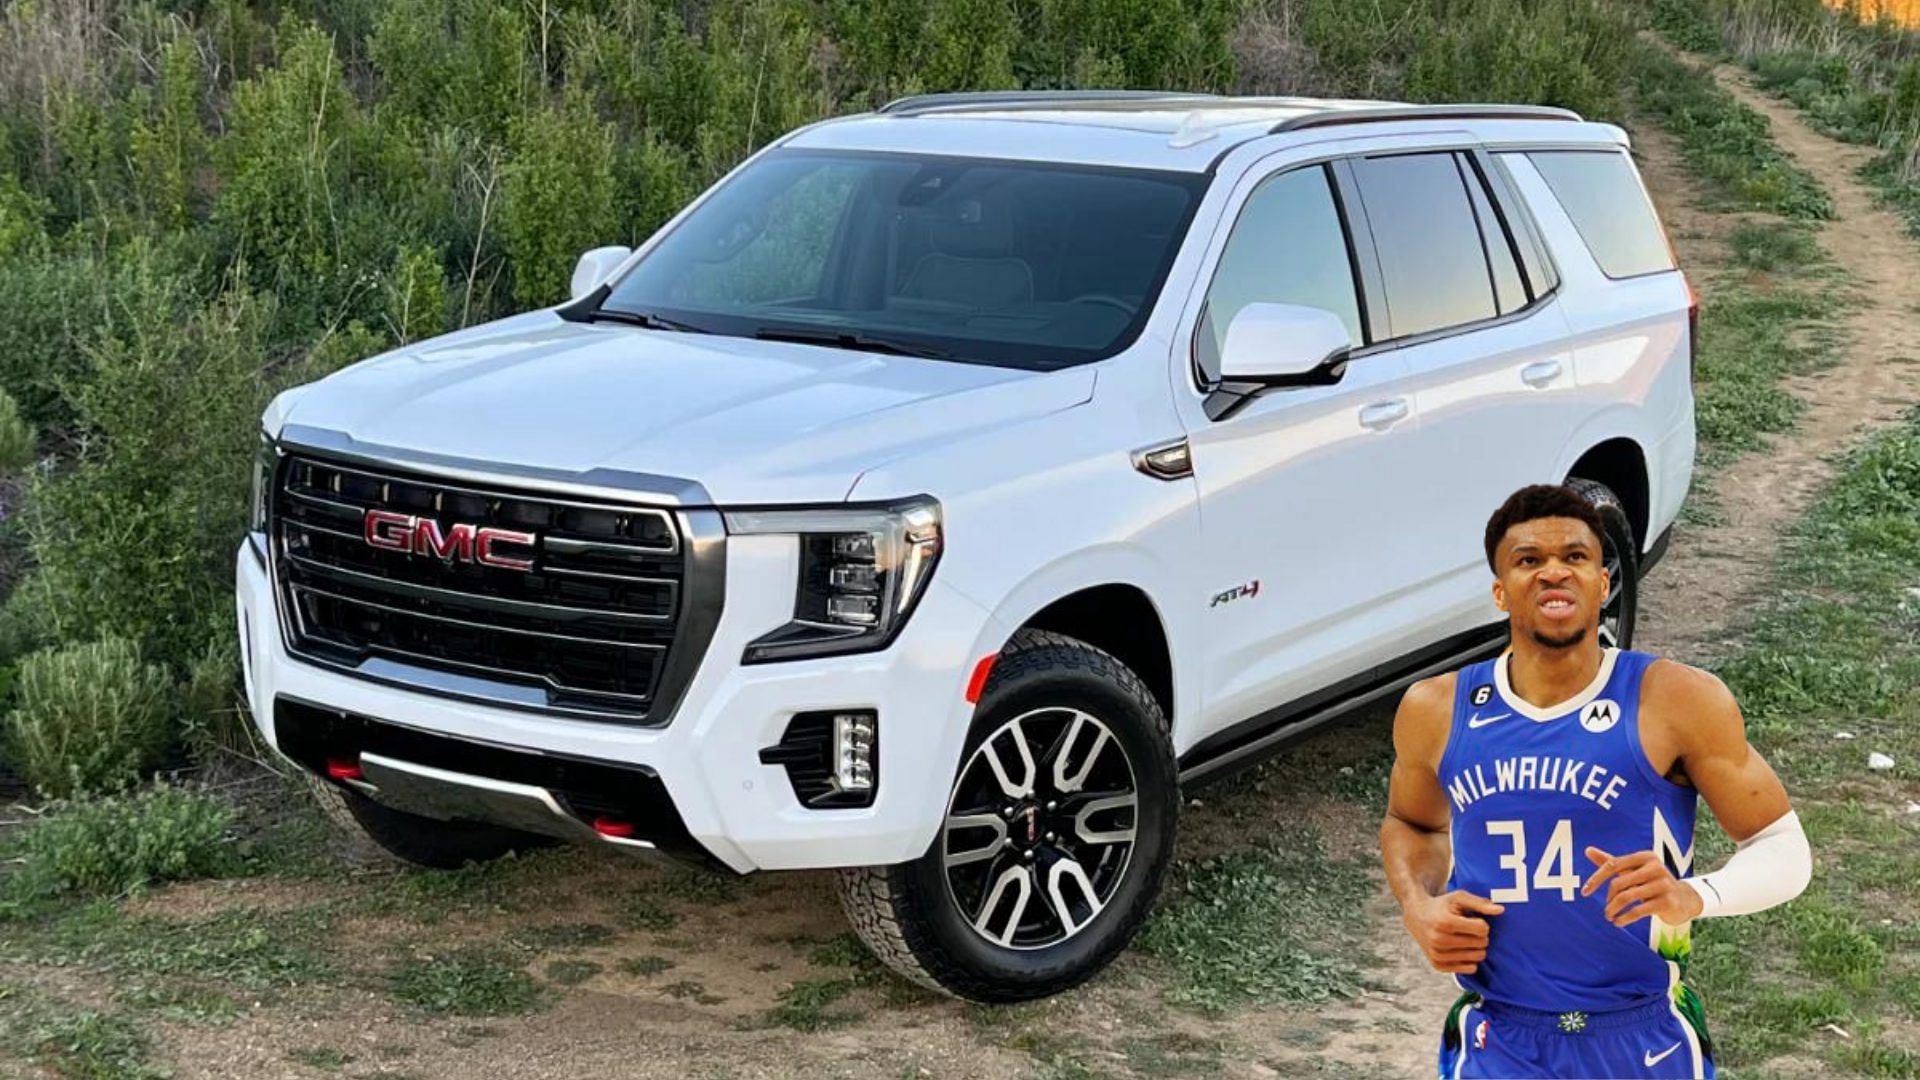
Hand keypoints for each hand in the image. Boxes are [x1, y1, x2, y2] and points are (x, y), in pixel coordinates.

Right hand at [1402, 889, 1504, 973]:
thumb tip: (1500, 910)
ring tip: (1466, 939)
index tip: (1473, 920)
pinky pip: (1469, 969)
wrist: (1416, 916)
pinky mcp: (1438, 965)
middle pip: (1481, 944)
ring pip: (1477, 957)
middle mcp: (1439, 940)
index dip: (1482, 924)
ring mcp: (1437, 954)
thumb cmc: (1442, 906)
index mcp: (1445, 922)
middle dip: (1480, 936)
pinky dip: (1470, 959)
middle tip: (1469, 930)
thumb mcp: (1459, 898)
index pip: (1482, 930)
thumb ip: (1480, 903)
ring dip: (1476, 948)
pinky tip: (1461, 949)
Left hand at [1582, 846, 1705, 926]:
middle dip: (1608, 898)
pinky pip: (1638, 911)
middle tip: (1606, 909)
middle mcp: (1656, 867)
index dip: (1596, 879)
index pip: (1613, 865)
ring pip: (1627, 897)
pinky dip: (1624, 918)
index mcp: (1645, 856)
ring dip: (1613, 909)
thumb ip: (1611, 861)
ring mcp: (1663, 884)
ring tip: (1609, 916)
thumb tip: (1587, 850)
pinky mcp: (1667, 902)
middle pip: (1619, 883)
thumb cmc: (1651, 882)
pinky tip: (1618, 922)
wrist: (1683, 900)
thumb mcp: (1633, 870)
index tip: (1584, 892)